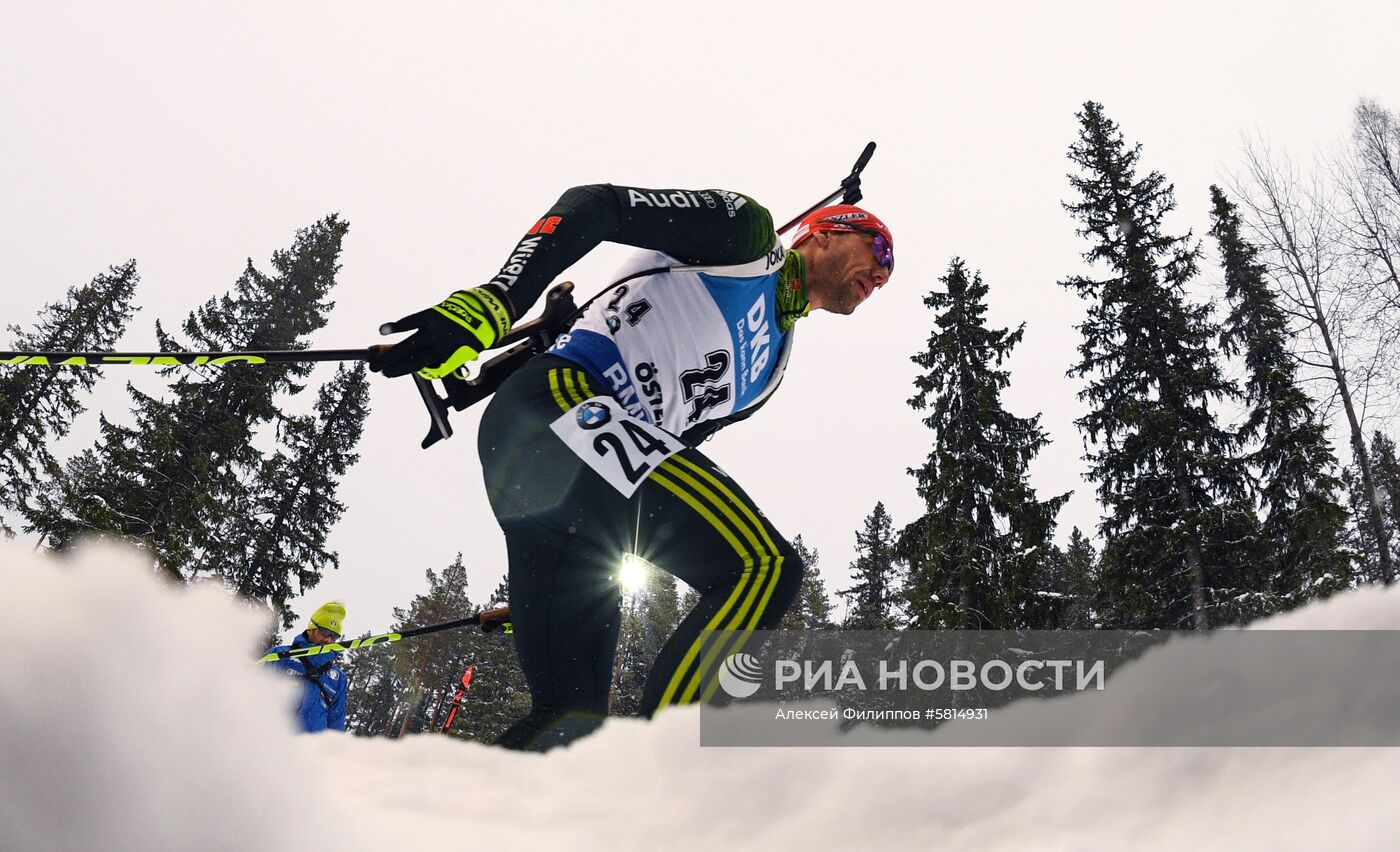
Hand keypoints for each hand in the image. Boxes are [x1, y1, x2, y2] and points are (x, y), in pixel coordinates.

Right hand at [370, 288, 511, 379]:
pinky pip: (412, 321)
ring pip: (409, 345)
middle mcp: (440, 347)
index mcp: (450, 358)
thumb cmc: (481, 331)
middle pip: (412, 360)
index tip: (390, 374)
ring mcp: (434, 331)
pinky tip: (382, 330)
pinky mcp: (432, 315)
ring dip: (391, 354)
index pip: (424, 369)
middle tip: (377, 371)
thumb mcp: (474, 351)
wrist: (488, 310)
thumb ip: (464, 362)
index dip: (406, 371)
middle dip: (394, 366)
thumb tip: (465, 376)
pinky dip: (397, 326)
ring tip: (376, 361)